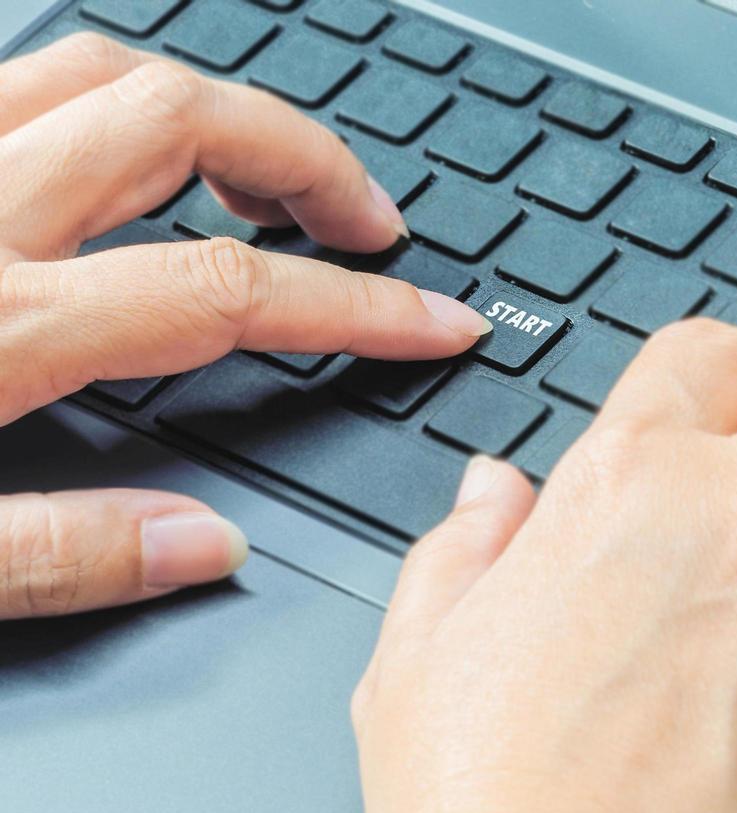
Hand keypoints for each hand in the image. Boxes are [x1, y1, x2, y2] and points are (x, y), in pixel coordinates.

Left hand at [0, 33, 489, 618]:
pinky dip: (100, 95)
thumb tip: (204, 546)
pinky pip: (18, 75)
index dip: (355, 305)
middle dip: (307, 160)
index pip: (224, 289)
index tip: (435, 321)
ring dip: (209, 106)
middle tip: (370, 224)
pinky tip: (126, 152)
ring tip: (268, 173)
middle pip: (177, 121)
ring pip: (97, 69)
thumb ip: (59, 558)